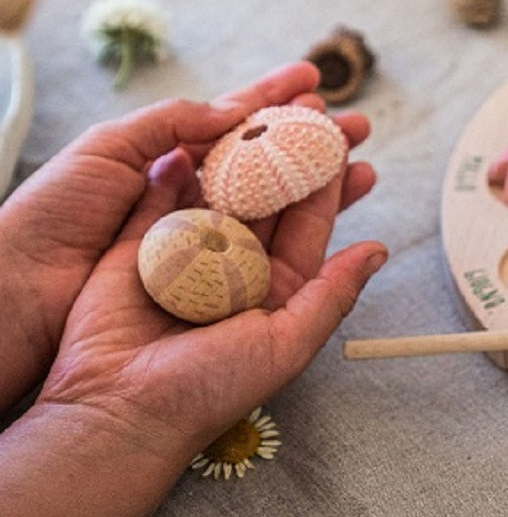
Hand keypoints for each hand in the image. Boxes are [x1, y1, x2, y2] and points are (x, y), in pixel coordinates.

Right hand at [0, 63, 376, 411]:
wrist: (122, 409)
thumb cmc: (210, 388)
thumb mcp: (288, 343)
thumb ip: (332, 294)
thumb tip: (377, 250)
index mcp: (275, 288)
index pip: (309, 224)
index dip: (330, 183)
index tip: (347, 141)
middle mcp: (235, 266)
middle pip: (269, 197)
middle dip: (290, 154)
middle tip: (312, 110)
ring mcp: (187, 252)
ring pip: (220, 188)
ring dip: (239, 149)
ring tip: (263, 107)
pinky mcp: (139, 245)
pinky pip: (163, 197)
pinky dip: (179, 165)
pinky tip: (200, 130)